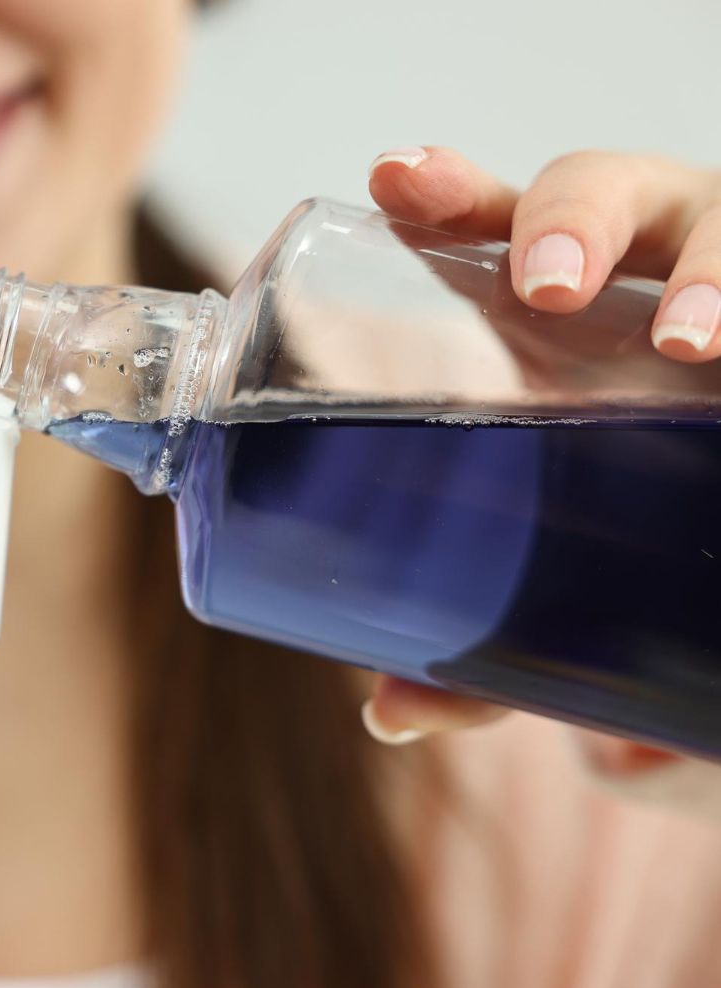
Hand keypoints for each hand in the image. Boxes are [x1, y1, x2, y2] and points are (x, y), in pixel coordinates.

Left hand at [360, 145, 720, 765]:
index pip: (495, 226)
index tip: (394, 183)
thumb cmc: (634, 544)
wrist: (720, 559)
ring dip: (713, 271)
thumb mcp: (564, 582)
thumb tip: (390, 713)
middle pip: (605, 195)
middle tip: (548, 292)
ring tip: (696, 343)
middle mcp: (645, 276)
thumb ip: (489, 644)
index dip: (448, 194)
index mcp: (556, 310)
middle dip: (572, 221)